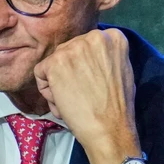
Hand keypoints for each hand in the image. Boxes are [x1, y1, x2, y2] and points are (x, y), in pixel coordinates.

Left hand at [33, 28, 140, 163]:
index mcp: (113, 36)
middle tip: (82, 92)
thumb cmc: (117, 105)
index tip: (92, 81)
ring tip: (74, 99)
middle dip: (70, 71)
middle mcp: (93, 36)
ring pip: (54, 62)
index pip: (86, 44)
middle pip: (69, 50)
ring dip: (58, 81)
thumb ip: (107, 55)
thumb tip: (91, 54)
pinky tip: (64, 102)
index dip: (86, 65)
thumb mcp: (122, 69)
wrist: (110, 128)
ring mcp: (72, 49)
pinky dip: (47, 90)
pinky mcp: (55, 63)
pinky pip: (40, 73)